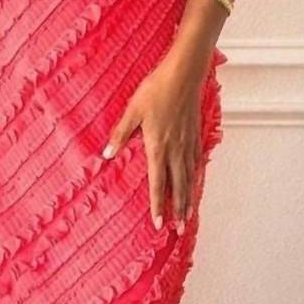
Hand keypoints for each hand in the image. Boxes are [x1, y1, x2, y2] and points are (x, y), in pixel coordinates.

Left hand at [102, 53, 206, 230]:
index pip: (158, 184)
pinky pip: (196, 162)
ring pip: (190, 177)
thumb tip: (107, 153)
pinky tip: (195, 182)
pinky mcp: (195, 134)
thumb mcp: (133, 111)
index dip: (158, 206)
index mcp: (158, 147)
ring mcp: (188, 143)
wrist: (184, 74)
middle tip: (179, 229)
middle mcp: (175, 150)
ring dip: (189, 198)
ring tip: (189, 215)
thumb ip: (121, 134)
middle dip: (178, 210)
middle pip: (178, 187)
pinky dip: (196, 177)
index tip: (158, 224)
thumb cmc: (156, 90)